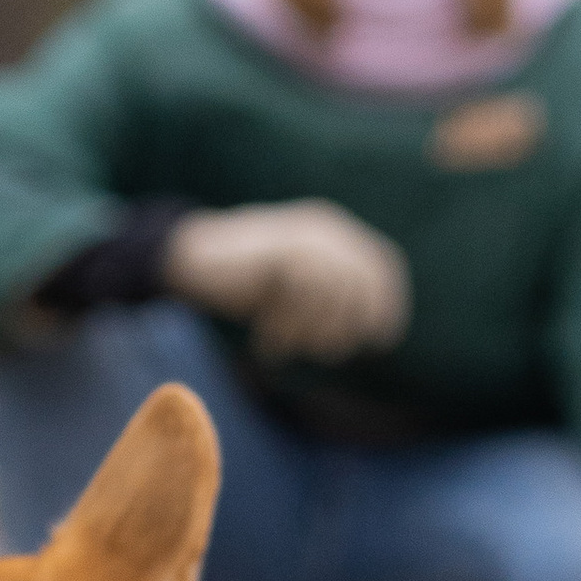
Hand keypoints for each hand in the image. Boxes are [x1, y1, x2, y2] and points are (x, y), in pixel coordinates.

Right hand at [163, 201, 410, 360]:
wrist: (193, 260)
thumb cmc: (246, 281)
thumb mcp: (297, 289)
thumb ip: (331, 298)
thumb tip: (368, 332)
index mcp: (334, 232)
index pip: (383, 267)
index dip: (388, 306)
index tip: (380, 342)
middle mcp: (326, 227)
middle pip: (364, 283)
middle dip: (347, 327)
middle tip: (318, 352)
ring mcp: (305, 234)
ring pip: (335, 292)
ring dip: (311, 330)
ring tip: (283, 345)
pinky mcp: (283, 247)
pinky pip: (304, 292)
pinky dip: (288, 323)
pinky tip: (268, 337)